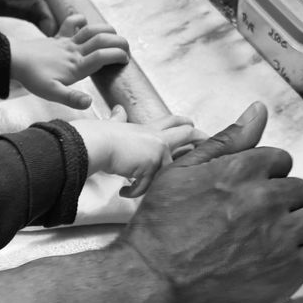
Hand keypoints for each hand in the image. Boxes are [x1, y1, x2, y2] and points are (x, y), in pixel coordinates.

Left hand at [9, 15, 128, 109]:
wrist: (13, 60)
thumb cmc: (33, 78)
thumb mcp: (52, 93)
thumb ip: (71, 98)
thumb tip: (89, 103)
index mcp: (76, 66)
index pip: (103, 56)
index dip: (118, 56)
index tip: (126, 61)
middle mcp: (74, 51)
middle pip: (102, 40)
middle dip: (119, 42)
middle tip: (127, 49)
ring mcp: (66, 42)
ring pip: (90, 29)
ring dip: (106, 29)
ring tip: (115, 35)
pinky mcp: (58, 37)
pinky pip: (71, 23)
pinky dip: (80, 19)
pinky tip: (85, 23)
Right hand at [70, 106, 205, 196]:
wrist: (95, 143)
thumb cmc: (100, 134)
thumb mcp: (112, 124)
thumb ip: (117, 119)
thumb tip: (117, 110)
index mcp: (147, 128)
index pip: (170, 121)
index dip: (182, 122)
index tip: (193, 124)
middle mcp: (155, 138)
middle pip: (185, 133)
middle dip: (199, 138)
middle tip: (207, 143)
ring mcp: (155, 151)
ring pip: (169, 167)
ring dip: (160, 180)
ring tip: (144, 187)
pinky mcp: (150, 166)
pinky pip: (146, 185)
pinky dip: (134, 191)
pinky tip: (124, 192)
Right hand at [114, 102, 302, 302]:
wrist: (154, 280)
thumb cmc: (160, 227)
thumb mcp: (181, 172)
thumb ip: (226, 141)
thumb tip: (258, 110)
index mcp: (241, 170)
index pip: (281, 160)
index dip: (266, 177)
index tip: (250, 195)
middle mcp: (266, 198)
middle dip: (285, 202)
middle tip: (258, 222)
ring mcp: (281, 236)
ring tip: (277, 240)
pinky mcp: (289, 271)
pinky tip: (283, 261)